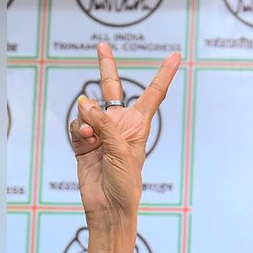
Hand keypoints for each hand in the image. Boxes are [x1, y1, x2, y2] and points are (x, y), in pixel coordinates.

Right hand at [69, 43, 180, 227]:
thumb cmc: (125, 183)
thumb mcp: (122, 152)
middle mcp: (120, 125)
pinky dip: (78, 130)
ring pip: (88, 109)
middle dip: (107, 68)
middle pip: (113, 90)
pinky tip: (84, 141)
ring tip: (92, 139)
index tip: (176, 55)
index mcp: (139, 126)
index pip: (154, 94)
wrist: (108, 206)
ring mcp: (100, 132)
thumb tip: (85, 103)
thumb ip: (105, 125)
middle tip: (102, 46)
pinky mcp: (83, 141)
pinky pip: (77, 125)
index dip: (164, 74)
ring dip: (87, 120)